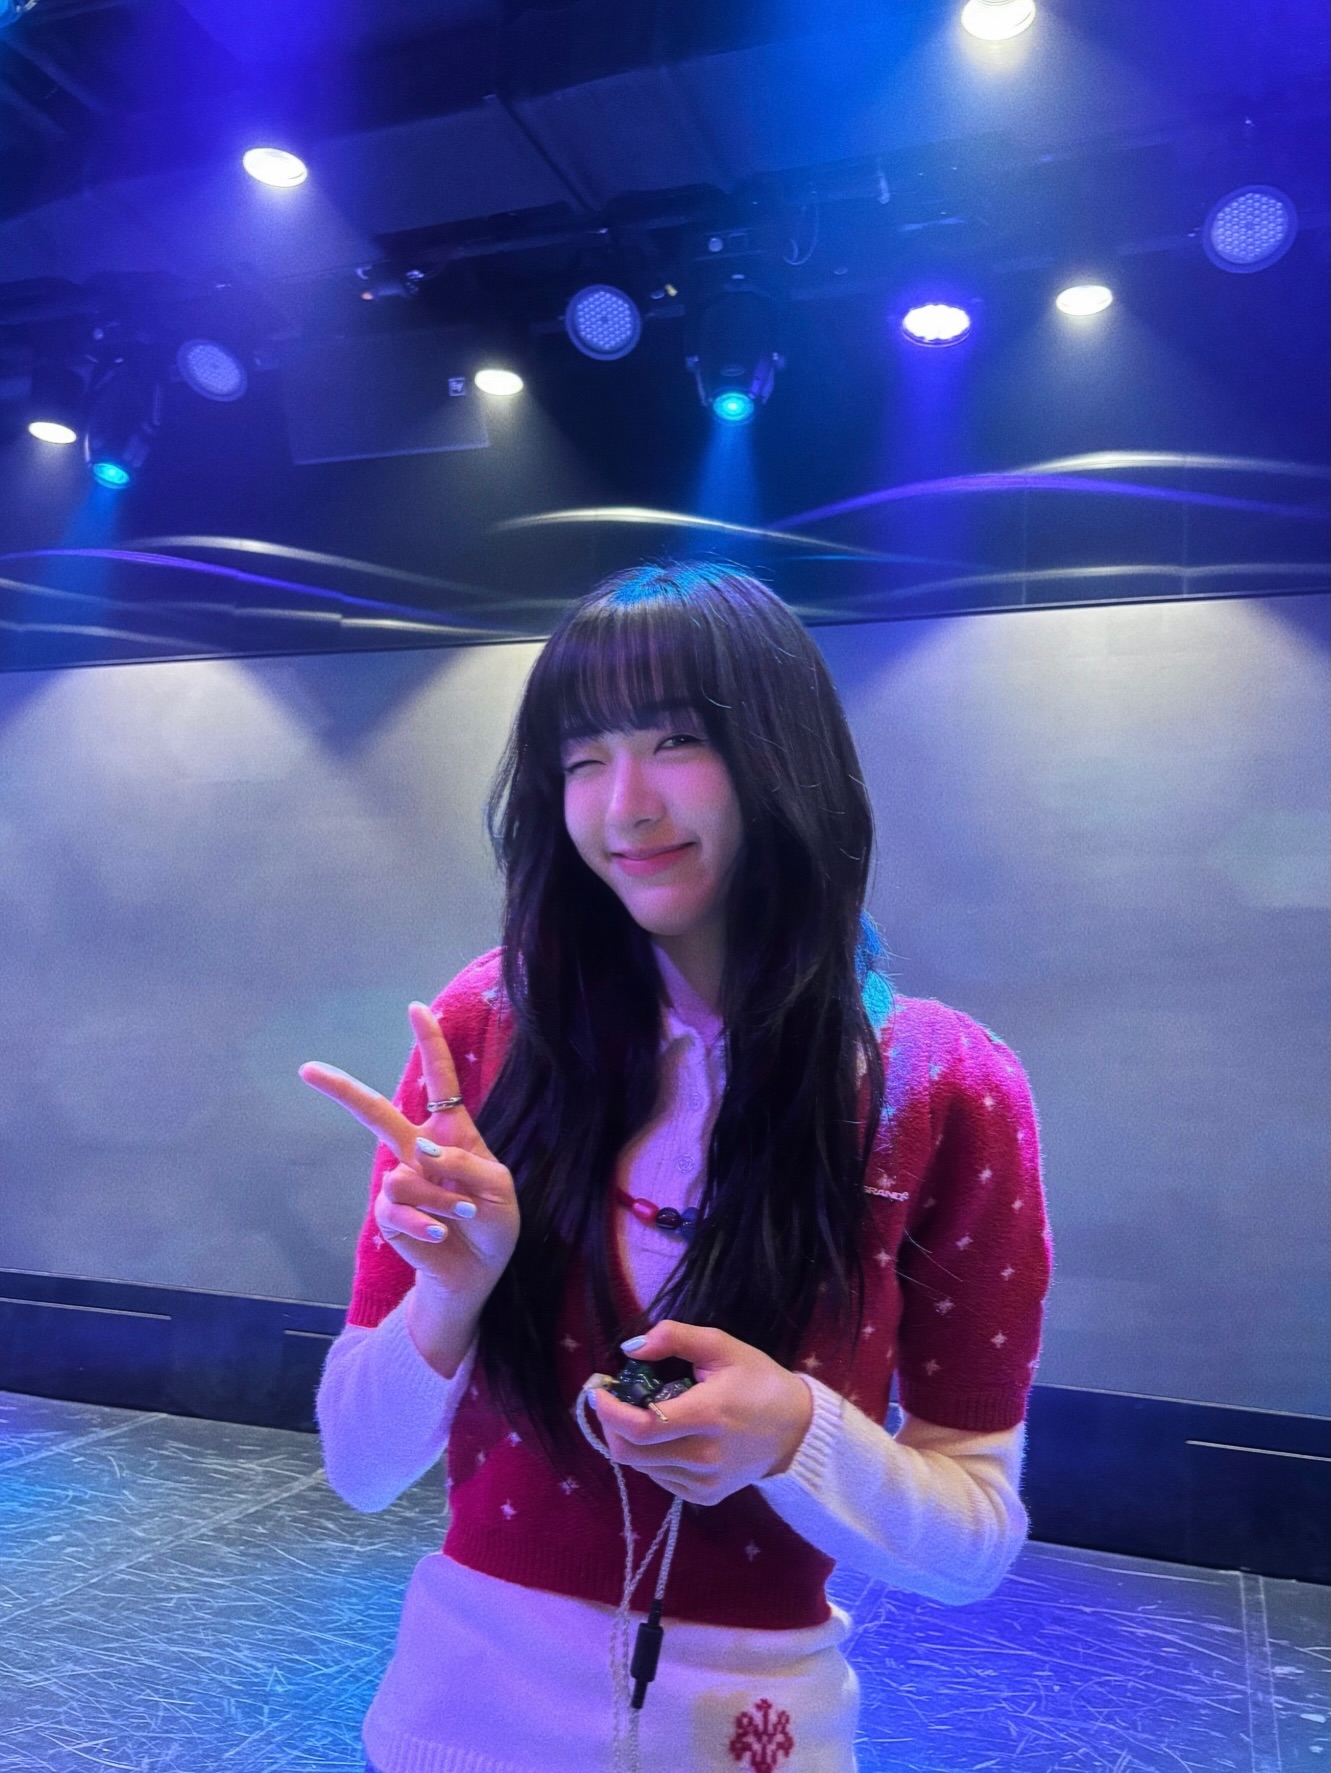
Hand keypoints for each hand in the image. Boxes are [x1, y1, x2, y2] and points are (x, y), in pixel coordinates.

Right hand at [299, 1002, 519, 1306]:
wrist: (476, 1272)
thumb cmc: (493, 1223)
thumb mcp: (499, 1188)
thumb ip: (467, 1162)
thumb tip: (420, 1149)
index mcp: (451, 1131)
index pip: (440, 1080)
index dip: (430, 1044)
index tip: (417, 1009)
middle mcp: (419, 1148)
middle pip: (376, 1112)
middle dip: (342, 1090)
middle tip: (308, 1068)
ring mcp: (401, 1179)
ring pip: (406, 1176)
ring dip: (442, 1200)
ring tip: (462, 1217)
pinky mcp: (390, 1213)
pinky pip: (398, 1208)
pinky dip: (426, 1222)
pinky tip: (441, 1233)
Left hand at [589, 1320, 814, 1505]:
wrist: (798, 1430)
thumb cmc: (759, 1381)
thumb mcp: (722, 1346)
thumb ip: (675, 1338)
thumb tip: (631, 1348)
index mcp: (708, 1415)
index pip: (642, 1426)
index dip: (610, 1411)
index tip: (598, 1390)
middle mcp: (703, 1456)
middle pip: (632, 1452)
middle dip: (611, 1425)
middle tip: (613, 1400)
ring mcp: (704, 1482)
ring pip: (642, 1467)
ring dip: (631, 1439)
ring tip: (642, 1413)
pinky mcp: (705, 1497)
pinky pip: (660, 1478)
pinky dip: (652, 1456)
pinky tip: (667, 1435)